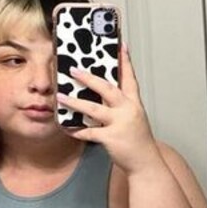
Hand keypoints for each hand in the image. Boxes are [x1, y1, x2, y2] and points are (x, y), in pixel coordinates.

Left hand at [60, 45, 161, 175]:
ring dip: (76, 102)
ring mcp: (120, 123)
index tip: (121, 45)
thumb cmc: (138, 140)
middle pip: (108, 88)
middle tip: (74, 70)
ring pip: (95, 109)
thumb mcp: (134, 117)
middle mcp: (128, 110)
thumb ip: (120, 105)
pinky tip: (66, 128)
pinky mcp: (111, 138)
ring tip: (61, 97)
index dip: (125, 61)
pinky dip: (76, 131)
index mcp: (134, 103)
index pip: (130, 77)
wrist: (145, 163)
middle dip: (89, 78)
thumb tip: (99, 94)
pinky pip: (89, 132)